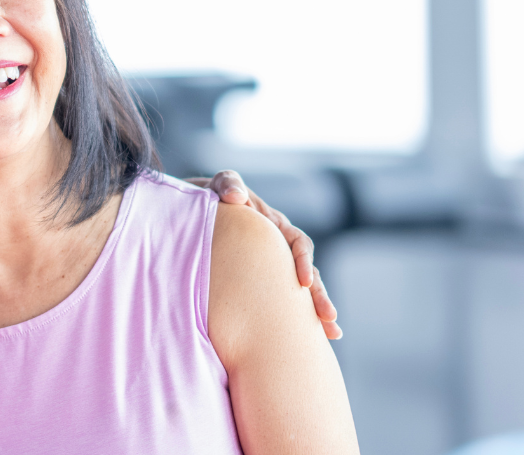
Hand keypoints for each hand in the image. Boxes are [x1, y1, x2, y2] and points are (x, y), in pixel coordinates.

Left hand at [192, 170, 341, 339]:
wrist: (191, 214)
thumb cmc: (208, 199)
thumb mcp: (217, 187)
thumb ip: (227, 184)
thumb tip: (237, 197)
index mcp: (273, 226)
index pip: (297, 244)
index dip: (302, 261)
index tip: (302, 282)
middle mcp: (280, 248)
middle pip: (307, 273)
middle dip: (318, 296)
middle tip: (329, 318)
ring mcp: (271, 266)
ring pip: (299, 290)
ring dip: (314, 311)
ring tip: (332, 334)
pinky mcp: (259, 282)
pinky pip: (280, 300)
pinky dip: (293, 318)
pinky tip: (304, 340)